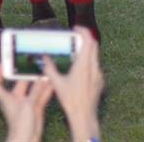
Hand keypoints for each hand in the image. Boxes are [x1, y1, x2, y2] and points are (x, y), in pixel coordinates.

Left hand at [0, 64, 53, 141]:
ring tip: (47, 69)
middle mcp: (16, 99)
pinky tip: (54, 82)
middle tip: (35, 61)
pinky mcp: (36, 108)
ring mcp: (27, 103)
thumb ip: (35, 90)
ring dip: (40, 80)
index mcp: (7, 98)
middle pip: (20, 82)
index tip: (3, 63)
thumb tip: (42, 77)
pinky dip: (47, 89)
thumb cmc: (20, 126)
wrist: (27, 141)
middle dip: (27, 72)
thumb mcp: (27, 105)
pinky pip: (42, 95)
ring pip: (33, 88)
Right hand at [43, 27, 103, 141]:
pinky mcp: (100, 80)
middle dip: (85, 38)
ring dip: (87, 50)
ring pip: (95, 55)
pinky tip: (79, 68)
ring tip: (75, 52)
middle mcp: (94, 66)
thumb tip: (43, 58)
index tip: (75, 28)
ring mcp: (99, 73)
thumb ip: (49, 69)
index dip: (83, 31)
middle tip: (75, 37)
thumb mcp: (57, 83)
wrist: (84, 114)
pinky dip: (89, 61)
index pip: (88, 40)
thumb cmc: (71, 100)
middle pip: (93, 45)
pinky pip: (96, 65)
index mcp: (84, 64)